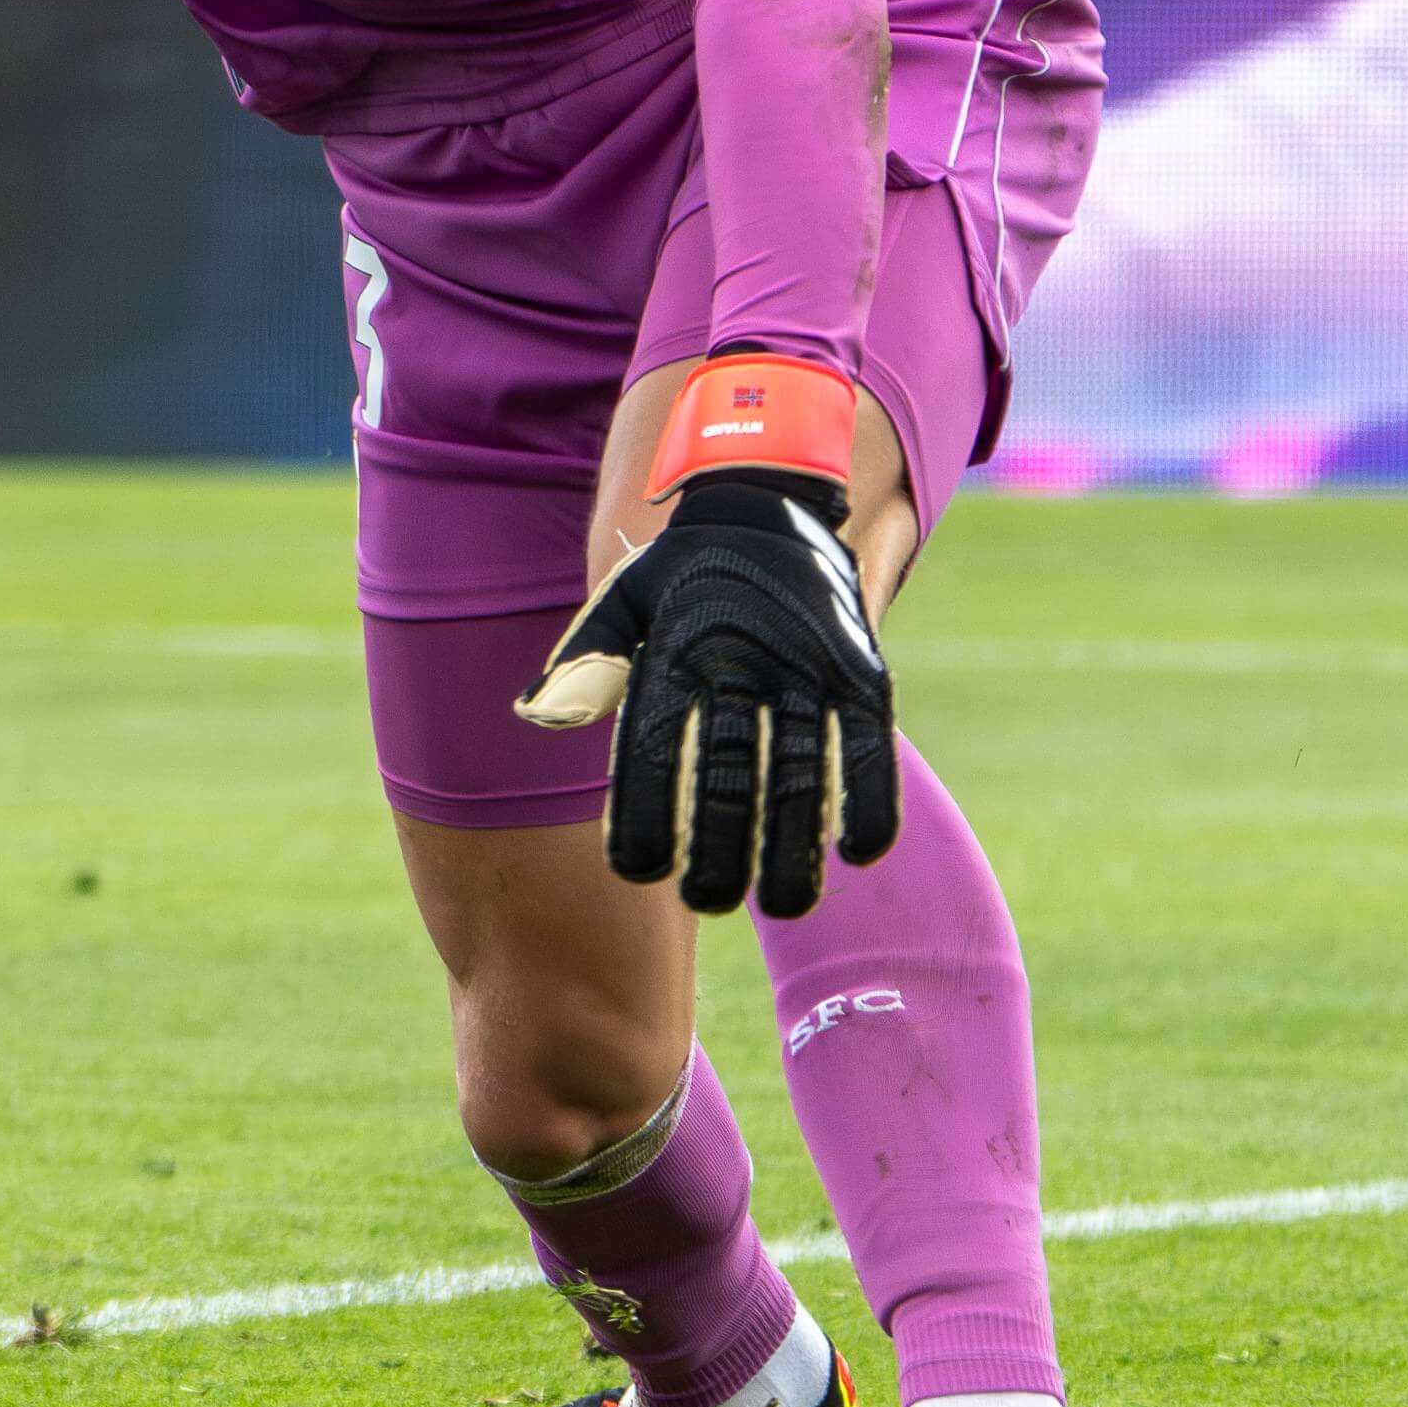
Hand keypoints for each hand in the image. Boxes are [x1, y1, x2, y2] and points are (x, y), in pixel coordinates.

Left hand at [518, 455, 898, 918]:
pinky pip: (867, 743)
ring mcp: (803, 666)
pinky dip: (869, 797)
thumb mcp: (621, 604)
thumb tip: (538, 719)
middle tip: (709, 902)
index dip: (643, 816)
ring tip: (787, 905)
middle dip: (720, 850)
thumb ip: (585, 666)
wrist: (763, 501)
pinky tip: (858, 851)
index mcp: (672, 655)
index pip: (650, 750)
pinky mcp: (856, 667)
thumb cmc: (679, 577)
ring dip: (794, 845)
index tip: (635, 872)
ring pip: (799, 773)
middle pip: (727, 776)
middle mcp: (738, 664)